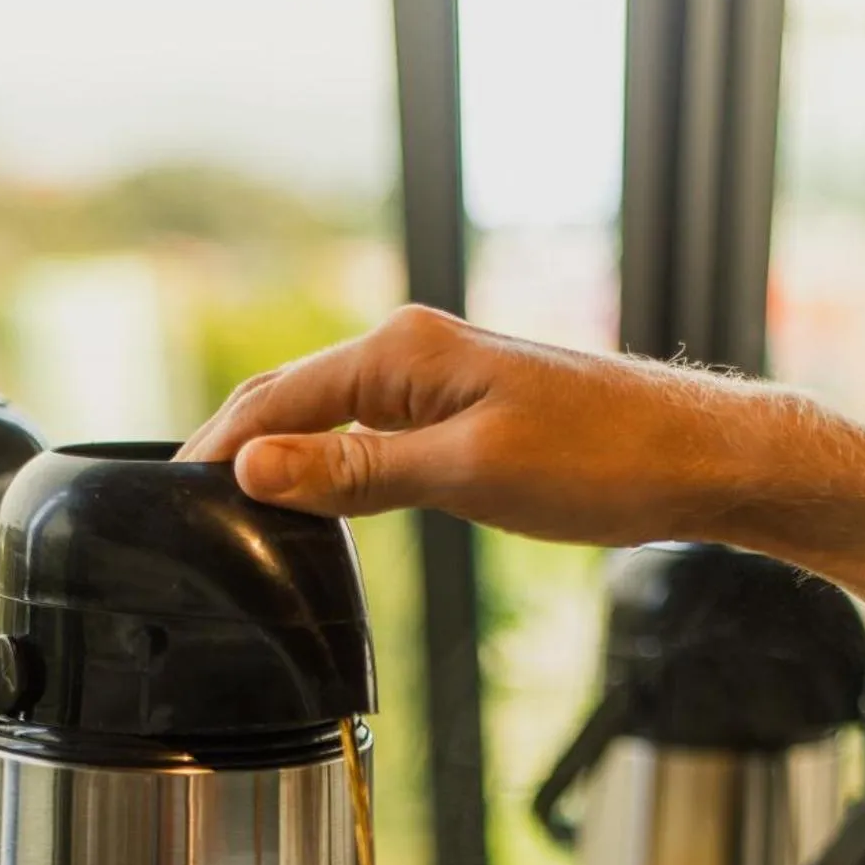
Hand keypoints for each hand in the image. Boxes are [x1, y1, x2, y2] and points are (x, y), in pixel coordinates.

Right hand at [177, 305, 769, 544]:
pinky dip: (328, 464)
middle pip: (290, 399)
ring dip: (279, 457)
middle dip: (233, 448)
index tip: (165, 500)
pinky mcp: (466, 408)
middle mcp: (413, 351)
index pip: (272, 400)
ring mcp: (440, 377)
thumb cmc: (601, 463)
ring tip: (232, 513)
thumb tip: (255, 469)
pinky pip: (370, 431)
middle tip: (181, 513)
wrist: (699, 459)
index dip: (213, 451)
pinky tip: (318, 501)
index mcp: (401, 353)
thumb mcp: (468, 475)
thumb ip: (357, 473)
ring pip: (329, 417)